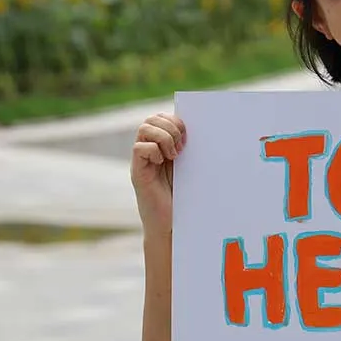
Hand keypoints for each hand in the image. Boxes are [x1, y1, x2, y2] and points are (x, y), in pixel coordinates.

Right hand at [132, 113, 185, 234]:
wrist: (171, 223)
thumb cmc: (183, 197)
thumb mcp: (189, 168)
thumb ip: (188, 150)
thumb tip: (203, 129)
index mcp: (161, 145)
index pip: (161, 117)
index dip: (175, 120)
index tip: (188, 136)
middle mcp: (149, 150)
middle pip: (151, 119)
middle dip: (170, 126)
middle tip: (182, 145)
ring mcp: (142, 160)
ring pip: (144, 128)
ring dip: (163, 137)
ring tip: (174, 154)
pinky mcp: (138, 172)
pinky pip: (139, 148)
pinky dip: (154, 150)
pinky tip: (163, 162)